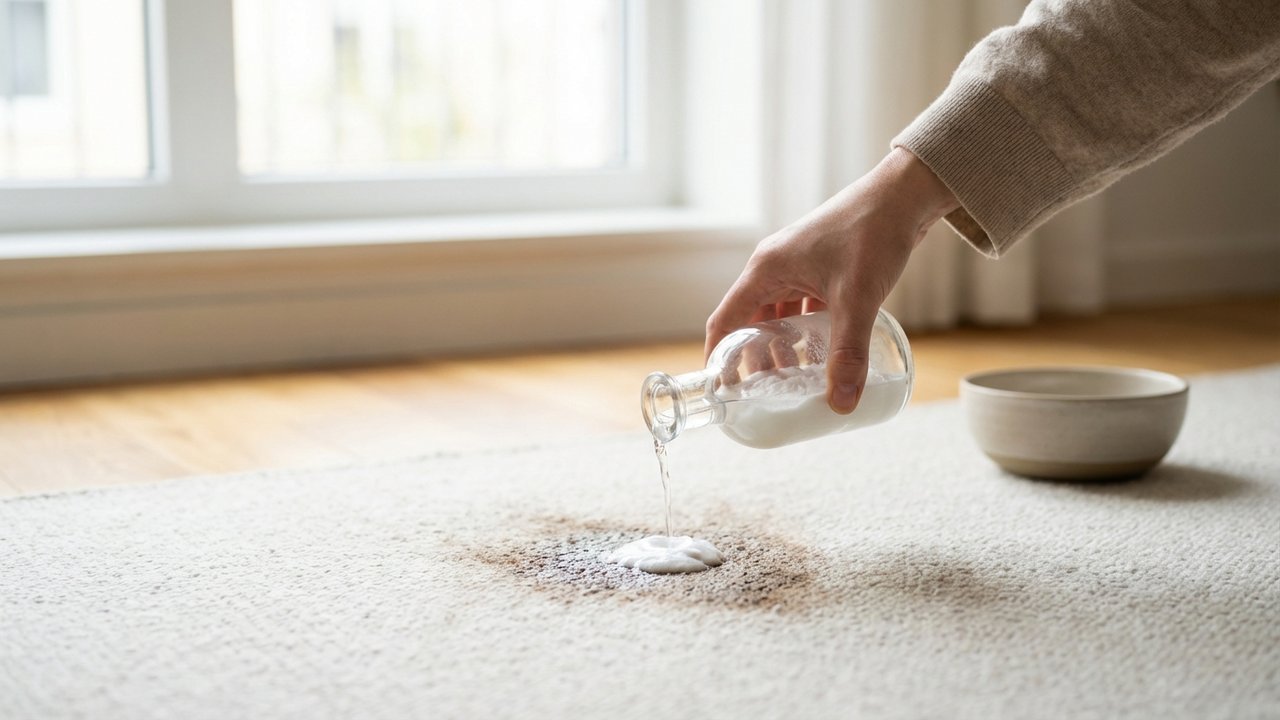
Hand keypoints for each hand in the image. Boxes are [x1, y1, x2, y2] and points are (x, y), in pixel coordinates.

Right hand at [705, 148, 958, 413]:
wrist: (903, 195)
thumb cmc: (872, 233)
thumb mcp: (857, 298)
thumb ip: (849, 352)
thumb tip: (842, 403)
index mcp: (766, 270)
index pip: (726, 320)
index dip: (720, 357)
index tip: (724, 390)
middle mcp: (774, 267)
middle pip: (749, 321)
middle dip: (755, 358)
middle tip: (766, 392)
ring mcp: (796, 266)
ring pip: (777, 315)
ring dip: (782, 346)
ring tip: (795, 378)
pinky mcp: (819, 267)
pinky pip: (800, 306)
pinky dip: (804, 331)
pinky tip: (821, 352)